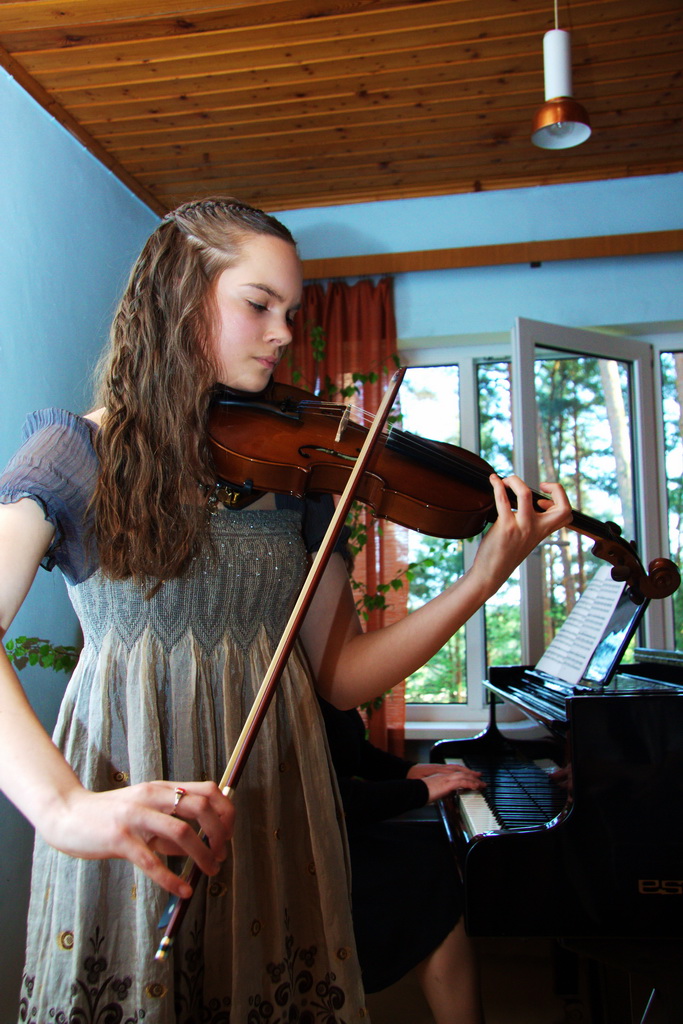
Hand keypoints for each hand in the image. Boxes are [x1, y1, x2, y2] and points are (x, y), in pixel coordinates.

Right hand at [37, 780, 234, 898]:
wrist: (69, 815)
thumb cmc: (109, 816)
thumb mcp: (145, 813)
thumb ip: (170, 828)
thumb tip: (199, 848)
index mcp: (161, 789)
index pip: (207, 790)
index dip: (225, 811)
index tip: (229, 834)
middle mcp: (152, 797)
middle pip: (200, 807)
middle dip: (219, 832)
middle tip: (221, 854)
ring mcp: (136, 816)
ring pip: (181, 832)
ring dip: (202, 854)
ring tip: (209, 871)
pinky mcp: (120, 838)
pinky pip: (152, 861)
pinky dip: (172, 878)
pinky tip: (182, 890)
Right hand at [407, 763, 484, 802]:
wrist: (415, 790)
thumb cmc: (420, 791)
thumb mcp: (431, 789)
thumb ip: (439, 789)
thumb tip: (443, 794)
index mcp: (440, 774)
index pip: (455, 771)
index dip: (464, 772)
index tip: (470, 775)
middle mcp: (444, 774)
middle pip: (462, 772)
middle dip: (472, 774)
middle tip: (480, 777)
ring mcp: (446, 778)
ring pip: (464, 776)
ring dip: (474, 780)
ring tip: (481, 784)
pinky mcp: (448, 783)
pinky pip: (463, 782)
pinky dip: (470, 784)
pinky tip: (476, 787)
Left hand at [471, 474, 571, 593]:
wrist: (492, 573)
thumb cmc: (504, 554)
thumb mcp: (524, 538)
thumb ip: (529, 522)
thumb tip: (521, 500)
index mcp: (543, 531)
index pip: (566, 514)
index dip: (560, 500)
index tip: (543, 498)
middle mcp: (536, 529)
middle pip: (562, 507)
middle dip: (556, 488)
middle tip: (540, 486)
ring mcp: (522, 527)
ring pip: (526, 494)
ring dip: (515, 481)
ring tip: (507, 480)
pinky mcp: (505, 527)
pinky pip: (503, 500)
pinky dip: (498, 486)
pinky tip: (494, 481)